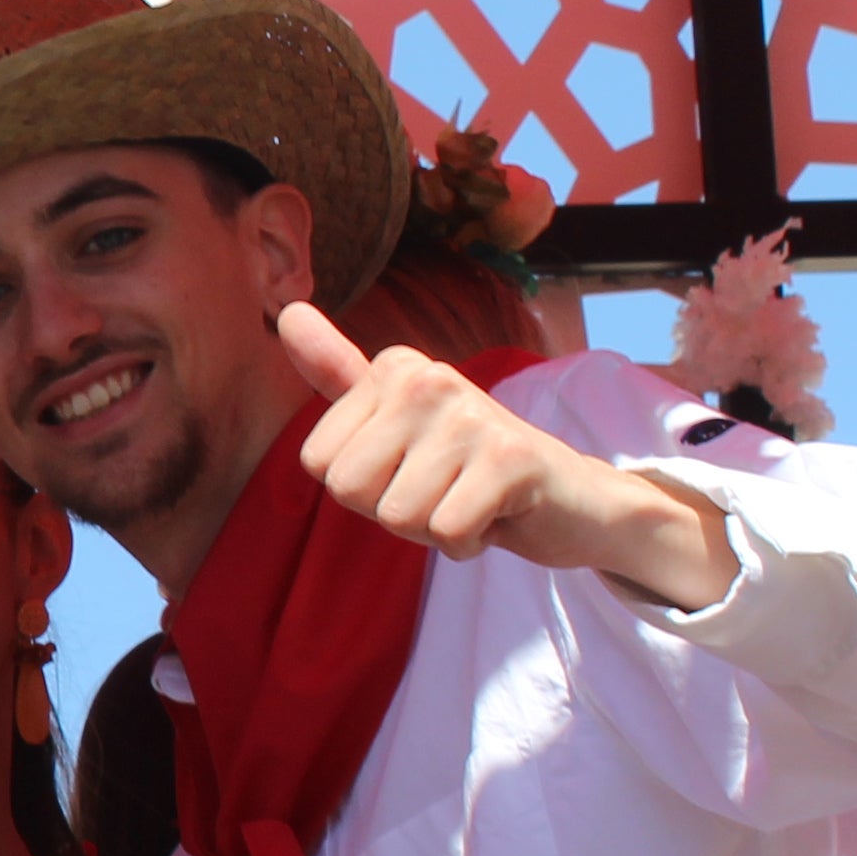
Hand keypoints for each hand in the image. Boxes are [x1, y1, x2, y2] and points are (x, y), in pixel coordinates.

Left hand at [277, 305, 733, 608]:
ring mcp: (471, 414)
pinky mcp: (510, 459)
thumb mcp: (394, 418)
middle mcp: (429, 378)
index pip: (317, 463)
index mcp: (394, 368)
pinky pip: (445, 532)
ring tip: (469, 499)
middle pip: (349, 489)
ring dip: (432, 529)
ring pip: (396, 516)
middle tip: (441, 489)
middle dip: (390, 511)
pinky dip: (467, 543)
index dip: (361, 487)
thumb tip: (286, 312)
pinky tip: (494, 516)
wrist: (570, 500)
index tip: (410, 470)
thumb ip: (337, 371)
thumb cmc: (467, 466)